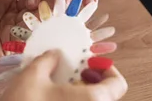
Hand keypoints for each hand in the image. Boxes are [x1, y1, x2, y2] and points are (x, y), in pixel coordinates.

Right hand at [0, 50, 127, 100]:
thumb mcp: (33, 75)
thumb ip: (49, 60)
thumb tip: (55, 55)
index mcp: (93, 100)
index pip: (118, 85)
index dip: (107, 69)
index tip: (90, 63)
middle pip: (104, 96)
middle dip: (90, 81)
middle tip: (71, 73)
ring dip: (79, 94)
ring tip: (58, 87)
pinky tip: (51, 100)